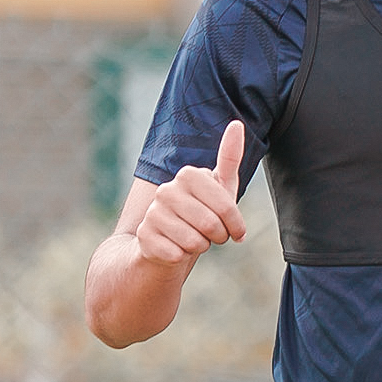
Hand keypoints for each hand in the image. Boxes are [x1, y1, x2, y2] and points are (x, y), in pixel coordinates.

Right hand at [134, 120, 246, 265]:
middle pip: (211, 225)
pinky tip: (175, 248)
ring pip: (194, 242)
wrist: (166, 241)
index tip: (235, 229)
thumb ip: (229, 158)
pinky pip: (177, 255)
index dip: (235, 224)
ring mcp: (152, 213)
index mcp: (188, 175)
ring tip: (192, 239)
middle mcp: (166, 190)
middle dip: (218, 237)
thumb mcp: (220, 188)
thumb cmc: (201, 212)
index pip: (226, 207)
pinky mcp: (144, 236)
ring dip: (200, 247)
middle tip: (212, 235)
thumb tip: (237, 124)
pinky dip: (182, 257)